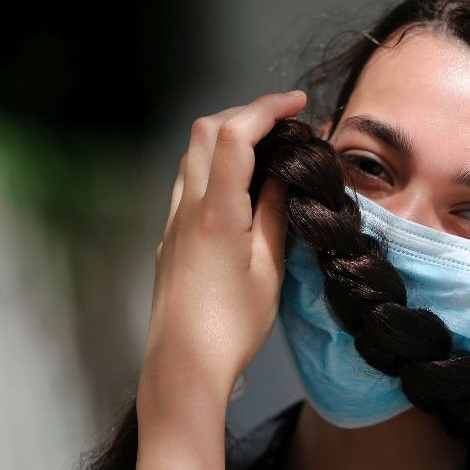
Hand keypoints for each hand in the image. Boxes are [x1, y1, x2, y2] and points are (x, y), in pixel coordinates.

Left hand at [138, 90, 306, 410]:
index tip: (299, 104)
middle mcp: (187, 207)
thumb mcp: (268, 268)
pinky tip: (241, 184)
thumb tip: (284, 174)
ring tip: (267, 147)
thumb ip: (275, 213)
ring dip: (227, 136)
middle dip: (246, 112)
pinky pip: (188, 181)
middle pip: (205, 131)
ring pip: (191, 154)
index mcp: (216, 212)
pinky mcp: (170, 236)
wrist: (182, 365)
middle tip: (284, 121)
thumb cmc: (232, 326)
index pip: (235, 135)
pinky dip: (215, 164)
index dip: (267, 108)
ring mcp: (173, 221)